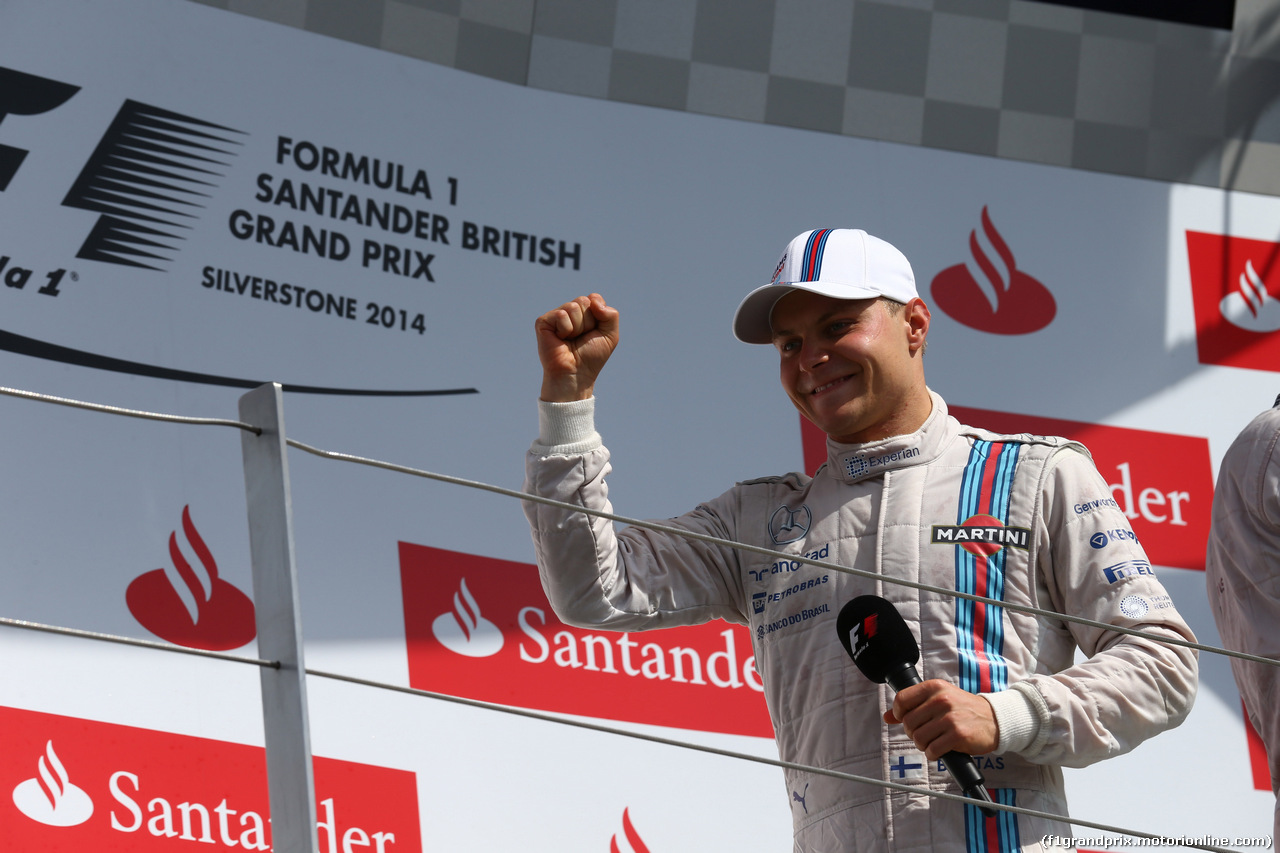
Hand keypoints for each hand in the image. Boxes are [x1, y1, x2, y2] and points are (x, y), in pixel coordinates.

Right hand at [534, 293, 619, 401]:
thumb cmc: (591, 357)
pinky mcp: (543, 322)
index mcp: (583, 313)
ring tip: (570, 340)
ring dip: (577, 328)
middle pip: (584, 301)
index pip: (594, 298)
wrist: (576, 374)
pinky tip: (560, 340)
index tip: (593, 332)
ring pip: (573, 307)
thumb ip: (611, 315)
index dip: (598, 315)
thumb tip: (593, 299)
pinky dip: (566, 329)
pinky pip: (561, 314)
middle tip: (580, 338)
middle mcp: (569, 312)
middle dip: (588, 322)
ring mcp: (555, 316)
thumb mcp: (610, 335)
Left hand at [883, 679, 998, 759]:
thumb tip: (887, 717)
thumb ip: (913, 706)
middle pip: (908, 723)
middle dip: (913, 733)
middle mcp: (941, 700)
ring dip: (923, 745)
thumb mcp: (939, 699)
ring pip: (918, 738)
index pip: (901, 700)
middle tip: (926, 734)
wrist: (995, 720)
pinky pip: (932, 750)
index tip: (906, 720)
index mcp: (934, 687)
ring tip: (934, 742)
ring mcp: (950, 717)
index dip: (898, 714)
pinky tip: (941, 750)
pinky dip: (933, 754)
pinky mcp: (958, 735)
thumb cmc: (964, 709)